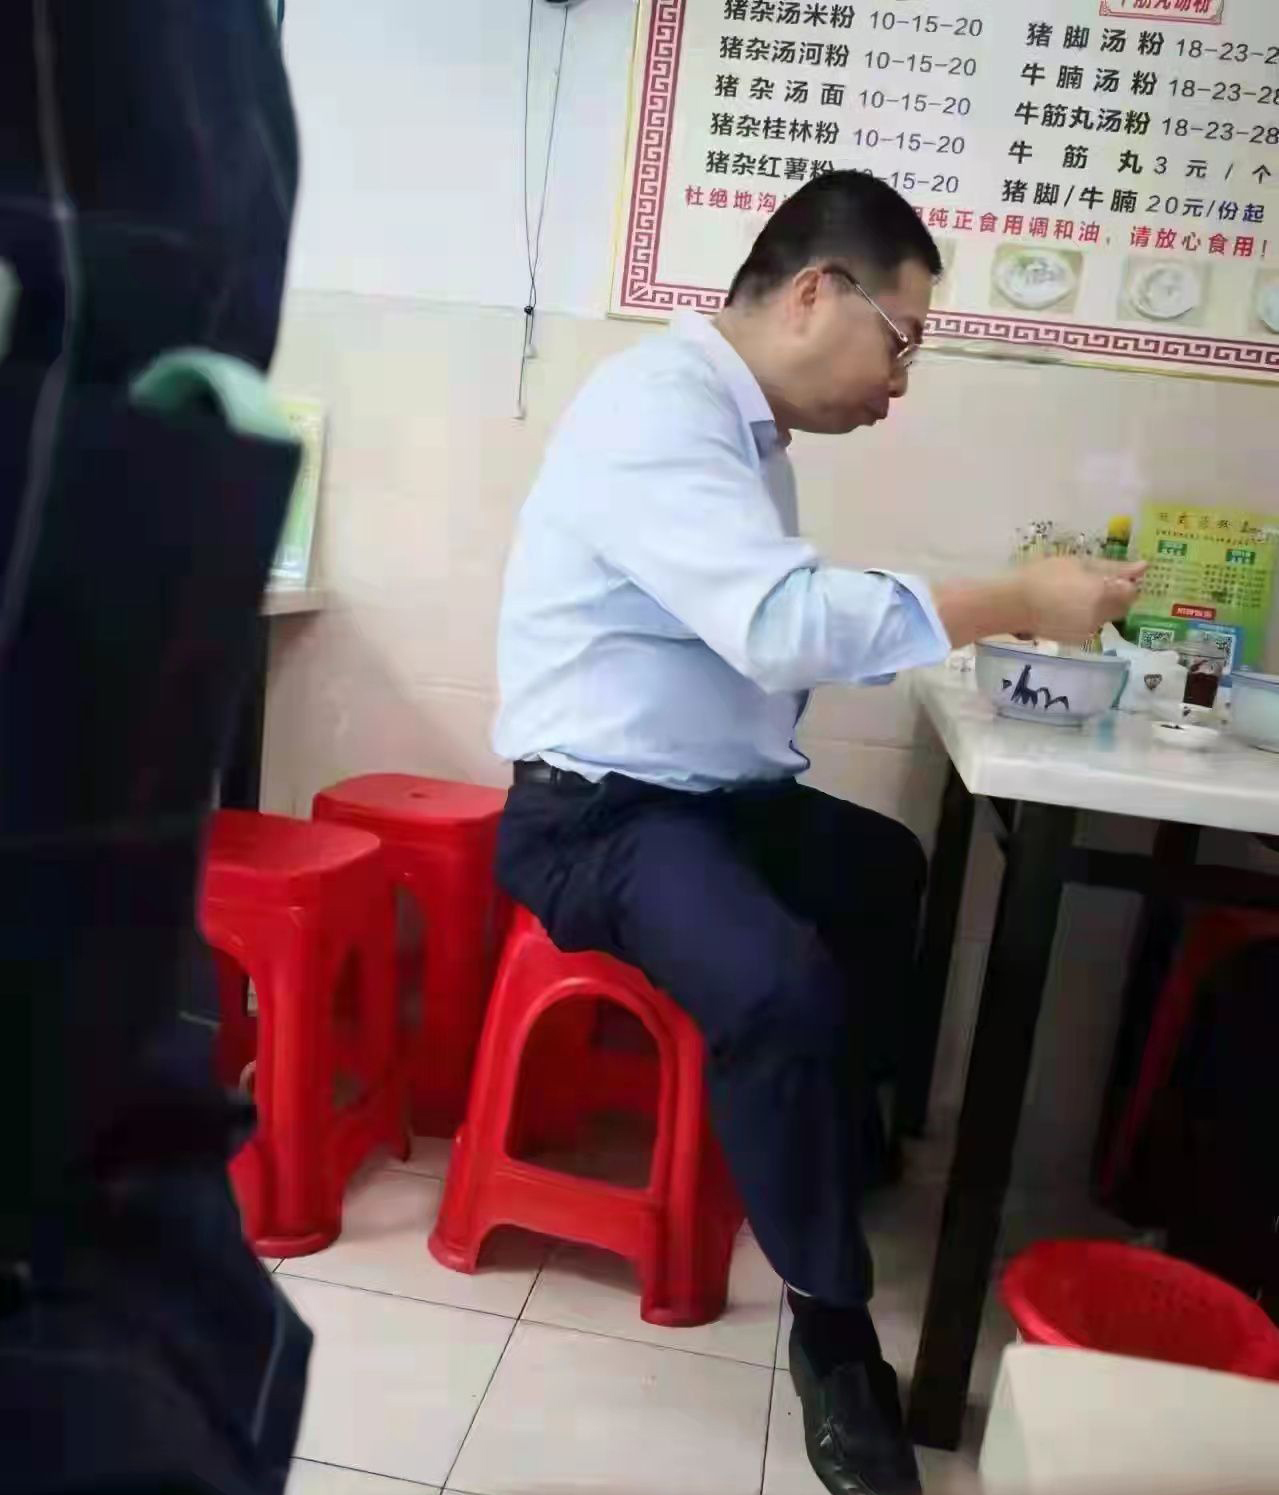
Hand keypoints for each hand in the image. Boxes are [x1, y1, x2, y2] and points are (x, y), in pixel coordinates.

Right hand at [1017, 556, 1146, 643]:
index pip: (1131, 592)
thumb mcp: (1078, 563)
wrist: (1013, 604)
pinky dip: (1087, 617)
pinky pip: (1092, 626)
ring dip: (1101, 606)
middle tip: (1095, 584)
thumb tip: (1143, 567)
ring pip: (1107, 617)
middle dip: (1116, 596)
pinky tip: (1067, 608)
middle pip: (1123, 607)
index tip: (1113, 576)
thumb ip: (1113, 568)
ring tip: (1076, 595)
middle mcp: (1100, 615)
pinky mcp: (1077, 639)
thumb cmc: (1043, 576)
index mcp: (1102, 593)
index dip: (1126, 583)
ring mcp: (1089, 630)